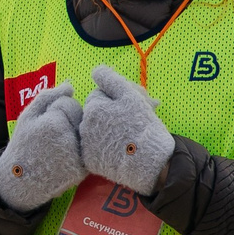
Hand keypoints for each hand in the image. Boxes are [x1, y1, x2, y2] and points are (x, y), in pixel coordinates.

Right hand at [0, 83, 84, 210]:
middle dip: (69, 123)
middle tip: (51, 138)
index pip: (70, 104)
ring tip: (56, 149)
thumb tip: (70, 86)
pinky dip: (78, 153)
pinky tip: (62, 159)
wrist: (19, 179)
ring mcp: (75, 157)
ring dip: (75, 138)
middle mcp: (68, 139)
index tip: (44, 125)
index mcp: (54, 123)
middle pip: (80, 119)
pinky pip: (87, 153)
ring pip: (85, 135)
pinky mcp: (81, 171)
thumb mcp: (27, 116)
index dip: (57, 112)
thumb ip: (48, 97)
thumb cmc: (22, 144)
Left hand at [81, 65, 173, 194]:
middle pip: (98, 112)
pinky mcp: (90, 161)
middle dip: (114, 112)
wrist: (149, 163)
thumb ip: (111, 79)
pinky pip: (96, 148)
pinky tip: (122, 147)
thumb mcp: (130, 96)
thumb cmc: (142, 126)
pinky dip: (107, 145)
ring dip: (110, 127)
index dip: (118, 98)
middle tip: (136, 118)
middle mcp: (84, 125)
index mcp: (93, 107)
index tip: (134, 105)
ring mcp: (85, 145)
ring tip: (131, 134)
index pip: (101, 94)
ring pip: (97, 129)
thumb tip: (95, 71)